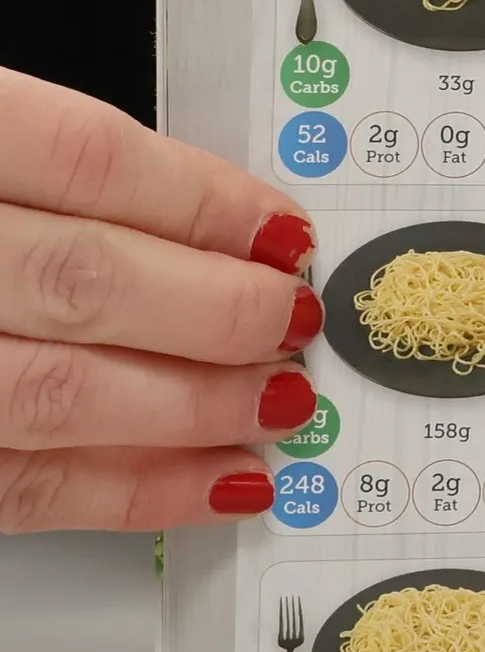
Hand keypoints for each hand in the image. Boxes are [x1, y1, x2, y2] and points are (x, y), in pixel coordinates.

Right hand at [0, 68, 323, 531]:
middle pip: (82, 280)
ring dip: (193, 404)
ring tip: (277, 399)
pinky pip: (24, 490)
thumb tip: (194, 217)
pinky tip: (219, 481)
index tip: (278, 229)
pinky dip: (136, 491)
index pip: (81, 160)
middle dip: (215, 309)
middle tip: (292, 318)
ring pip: (57, 395)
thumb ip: (31, 166)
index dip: (200, 199)